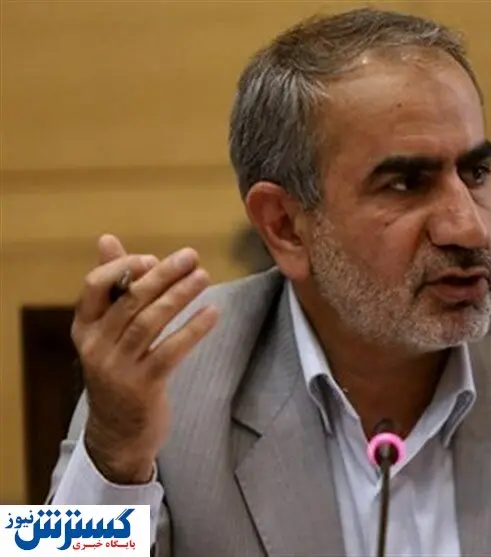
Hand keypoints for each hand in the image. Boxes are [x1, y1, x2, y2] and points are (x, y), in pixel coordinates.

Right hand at [71, 234, 218, 483]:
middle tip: (192, 256)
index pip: (94, 286)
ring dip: (179, 296)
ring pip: (149, 322)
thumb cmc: (119, 369)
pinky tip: (212, 312)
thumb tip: (107, 239)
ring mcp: (117, 367)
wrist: (118, 433)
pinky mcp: (143, 386)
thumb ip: (113, 286)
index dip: (123, 267)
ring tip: (203, 277)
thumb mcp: (108, 331)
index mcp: (84, 327)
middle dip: (162, 274)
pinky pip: (170, 351)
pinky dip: (193, 329)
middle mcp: (95, 345)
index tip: (152, 258)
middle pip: (130, 300)